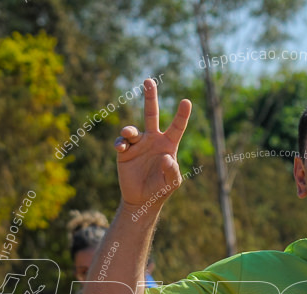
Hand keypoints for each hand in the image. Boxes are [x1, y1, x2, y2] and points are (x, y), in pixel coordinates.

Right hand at [115, 78, 192, 213]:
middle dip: (150, 97)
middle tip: (149, 80)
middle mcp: (153, 140)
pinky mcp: (125, 152)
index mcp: (168, 144)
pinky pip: (121, 142)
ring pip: (132, 130)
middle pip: (151, 114)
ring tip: (128, 134)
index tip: (186, 101)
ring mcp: (138, 144)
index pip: (177, 127)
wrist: (142, 199)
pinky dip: (120, 143)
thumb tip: (167, 158)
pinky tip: (121, 148)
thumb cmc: (161, 190)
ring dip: (129, 130)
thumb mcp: (172, 183)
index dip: (182, 115)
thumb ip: (172, 171)